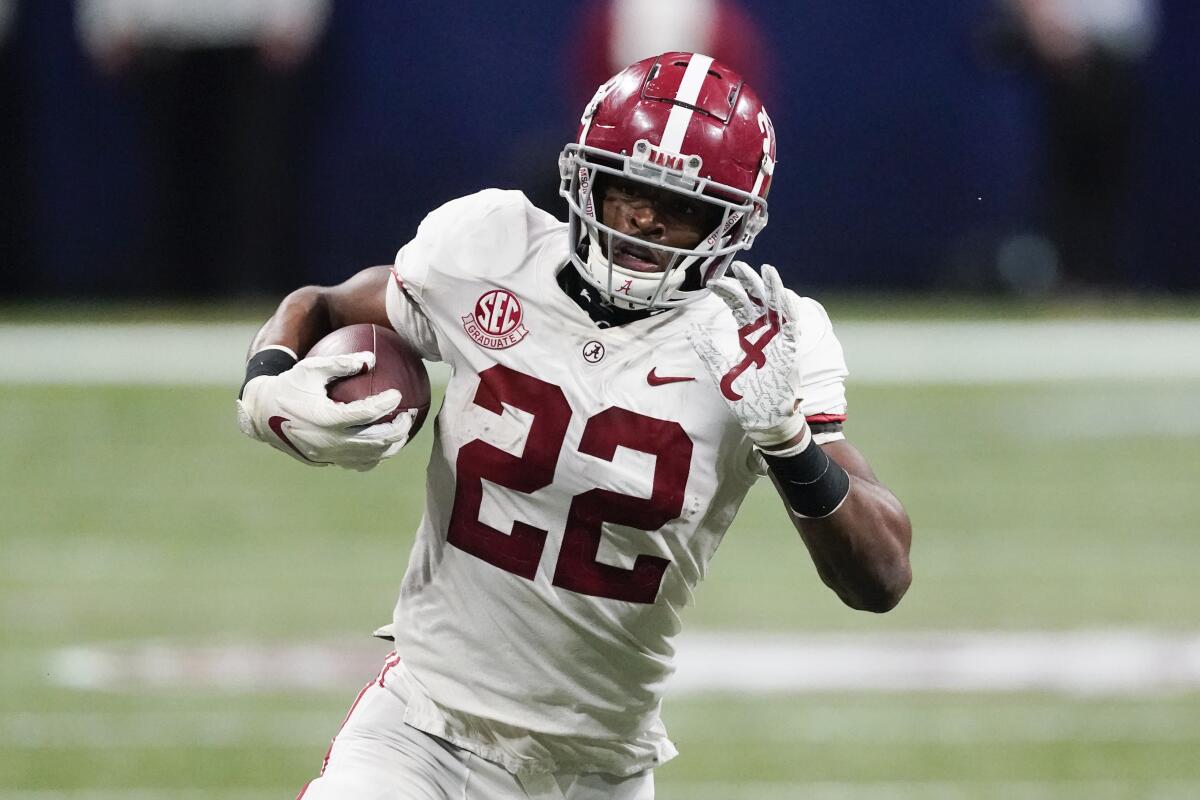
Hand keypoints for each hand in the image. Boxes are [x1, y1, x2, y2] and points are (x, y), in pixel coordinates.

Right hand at [236, 352, 413, 470]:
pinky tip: (384, 441)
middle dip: (398, 429)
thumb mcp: (311, 368)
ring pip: (370, 457)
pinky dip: (374, 455)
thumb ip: (341, 363)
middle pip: (375, 441)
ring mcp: (328, 455)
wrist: (261, 414)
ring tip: (403, 429)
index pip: (365, 414)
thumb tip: (371, 358)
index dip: (385, 405)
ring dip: (391, 445)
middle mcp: (328, 441)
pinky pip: (357, 463)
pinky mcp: (326, 461)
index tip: (397, 394)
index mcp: (325, 418)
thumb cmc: (289, 385)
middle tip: (410, 414)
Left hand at [687, 262, 807, 448]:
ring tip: (766, 269)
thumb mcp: (720, 369)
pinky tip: (782, 296)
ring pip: (777, 308)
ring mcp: (778, 341)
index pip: (738, 306)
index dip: (728, 292)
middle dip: (750, 283)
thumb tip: (690, 329)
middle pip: (758, 301)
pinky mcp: (790, 352)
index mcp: (747, 336)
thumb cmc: (743, 396)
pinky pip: (792, 327)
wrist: (763, 419)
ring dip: (773, 289)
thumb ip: (707, 349)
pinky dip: (789, 311)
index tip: (713, 282)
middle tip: (739, 266)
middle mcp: (763, 335)